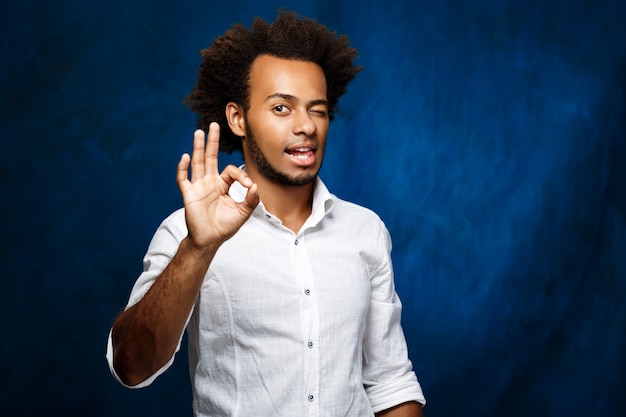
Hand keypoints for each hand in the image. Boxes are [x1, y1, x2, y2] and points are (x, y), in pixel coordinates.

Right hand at [176, 123, 258, 248]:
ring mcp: (197, 187)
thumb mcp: (243, 213)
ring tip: (199, 132)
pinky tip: (185, 156)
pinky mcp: (188, 195)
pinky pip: (183, 179)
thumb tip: (256, 186)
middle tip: (214, 125)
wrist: (210, 240)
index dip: (240, 175)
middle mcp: (209, 182)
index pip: (230, 171)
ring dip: (198, 147)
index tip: (248, 185)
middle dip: (212, 142)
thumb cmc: (224, 226)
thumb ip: (251, 200)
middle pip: (210, 157)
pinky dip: (183, 168)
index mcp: (221, 185)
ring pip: (197, 163)